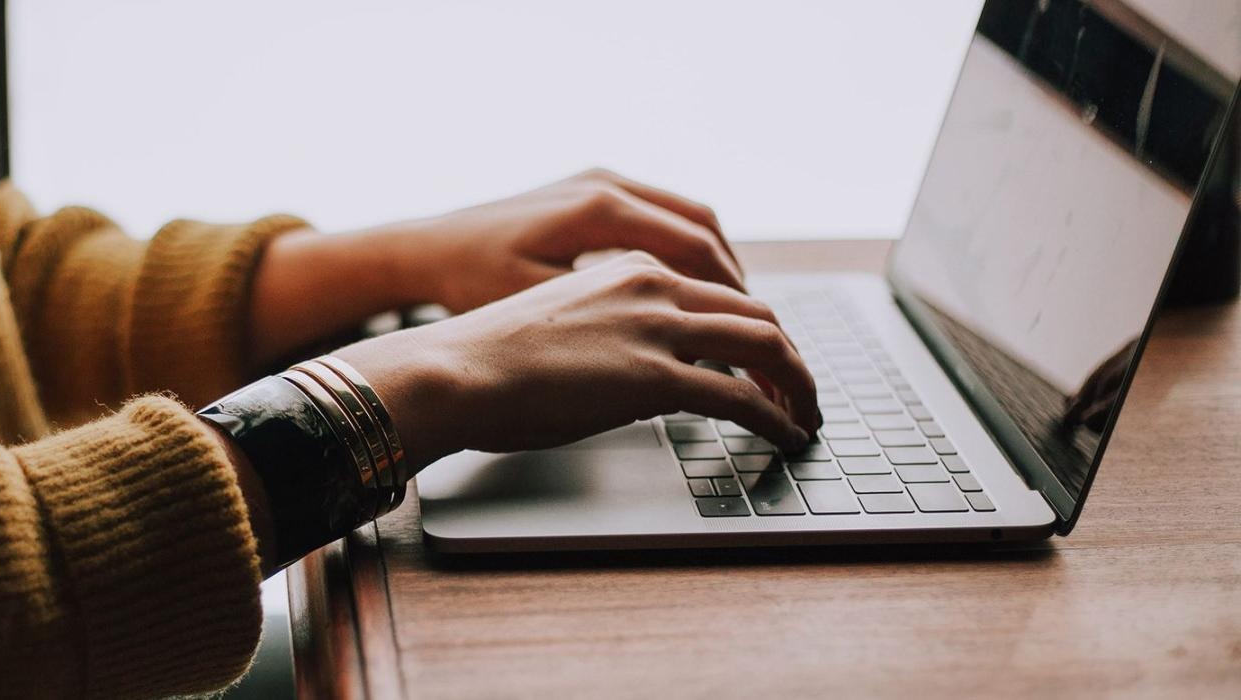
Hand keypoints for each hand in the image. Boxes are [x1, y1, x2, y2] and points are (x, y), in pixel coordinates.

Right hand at [332, 252, 818, 466]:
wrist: (452, 370)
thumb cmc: (485, 356)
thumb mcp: (559, 321)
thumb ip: (607, 329)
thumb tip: (629, 369)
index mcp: (628, 267)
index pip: (717, 290)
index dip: (753, 327)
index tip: (764, 358)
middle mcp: (652, 284)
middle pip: (755, 312)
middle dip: (789, 355)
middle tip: (800, 390)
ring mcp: (656, 328)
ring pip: (764, 345)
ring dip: (796, 384)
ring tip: (804, 415)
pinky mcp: (655, 377)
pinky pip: (741, 397)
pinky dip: (776, 417)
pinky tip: (785, 435)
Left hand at [385, 168, 743, 312]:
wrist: (425, 249)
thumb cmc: (470, 284)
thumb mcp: (542, 310)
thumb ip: (611, 324)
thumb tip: (680, 355)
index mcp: (600, 211)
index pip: (697, 251)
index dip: (733, 300)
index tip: (755, 339)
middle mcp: (607, 186)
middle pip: (704, 230)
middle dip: (737, 285)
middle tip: (761, 334)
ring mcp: (599, 182)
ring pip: (688, 219)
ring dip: (717, 266)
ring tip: (736, 316)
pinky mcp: (589, 191)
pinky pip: (660, 216)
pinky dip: (686, 251)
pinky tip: (690, 291)